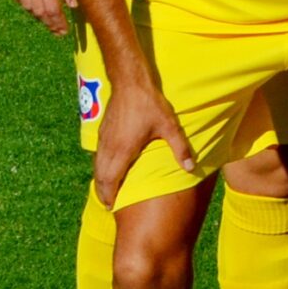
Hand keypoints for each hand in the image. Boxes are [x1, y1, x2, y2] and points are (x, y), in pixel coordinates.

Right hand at [6, 0, 71, 35]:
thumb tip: (73, 6)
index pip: (52, 11)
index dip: (58, 24)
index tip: (64, 33)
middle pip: (39, 11)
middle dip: (49, 23)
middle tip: (57, 31)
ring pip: (26, 5)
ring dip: (37, 14)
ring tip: (47, 19)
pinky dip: (25, 3)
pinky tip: (31, 5)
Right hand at [93, 78, 194, 208]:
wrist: (130, 82)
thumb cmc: (150, 105)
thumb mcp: (169, 127)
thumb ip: (180, 148)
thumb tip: (190, 168)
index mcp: (123, 150)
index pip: (110, 180)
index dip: (109, 195)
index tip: (111, 206)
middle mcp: (109, 147)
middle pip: (100, 176)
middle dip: (103, 191)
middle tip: (108, 204)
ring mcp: (104, 139)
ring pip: (97, 165)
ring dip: (101, 179)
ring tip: (107, 190)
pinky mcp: (103, 131)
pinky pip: (98, 155)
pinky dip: (100, 167)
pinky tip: (108, 168)